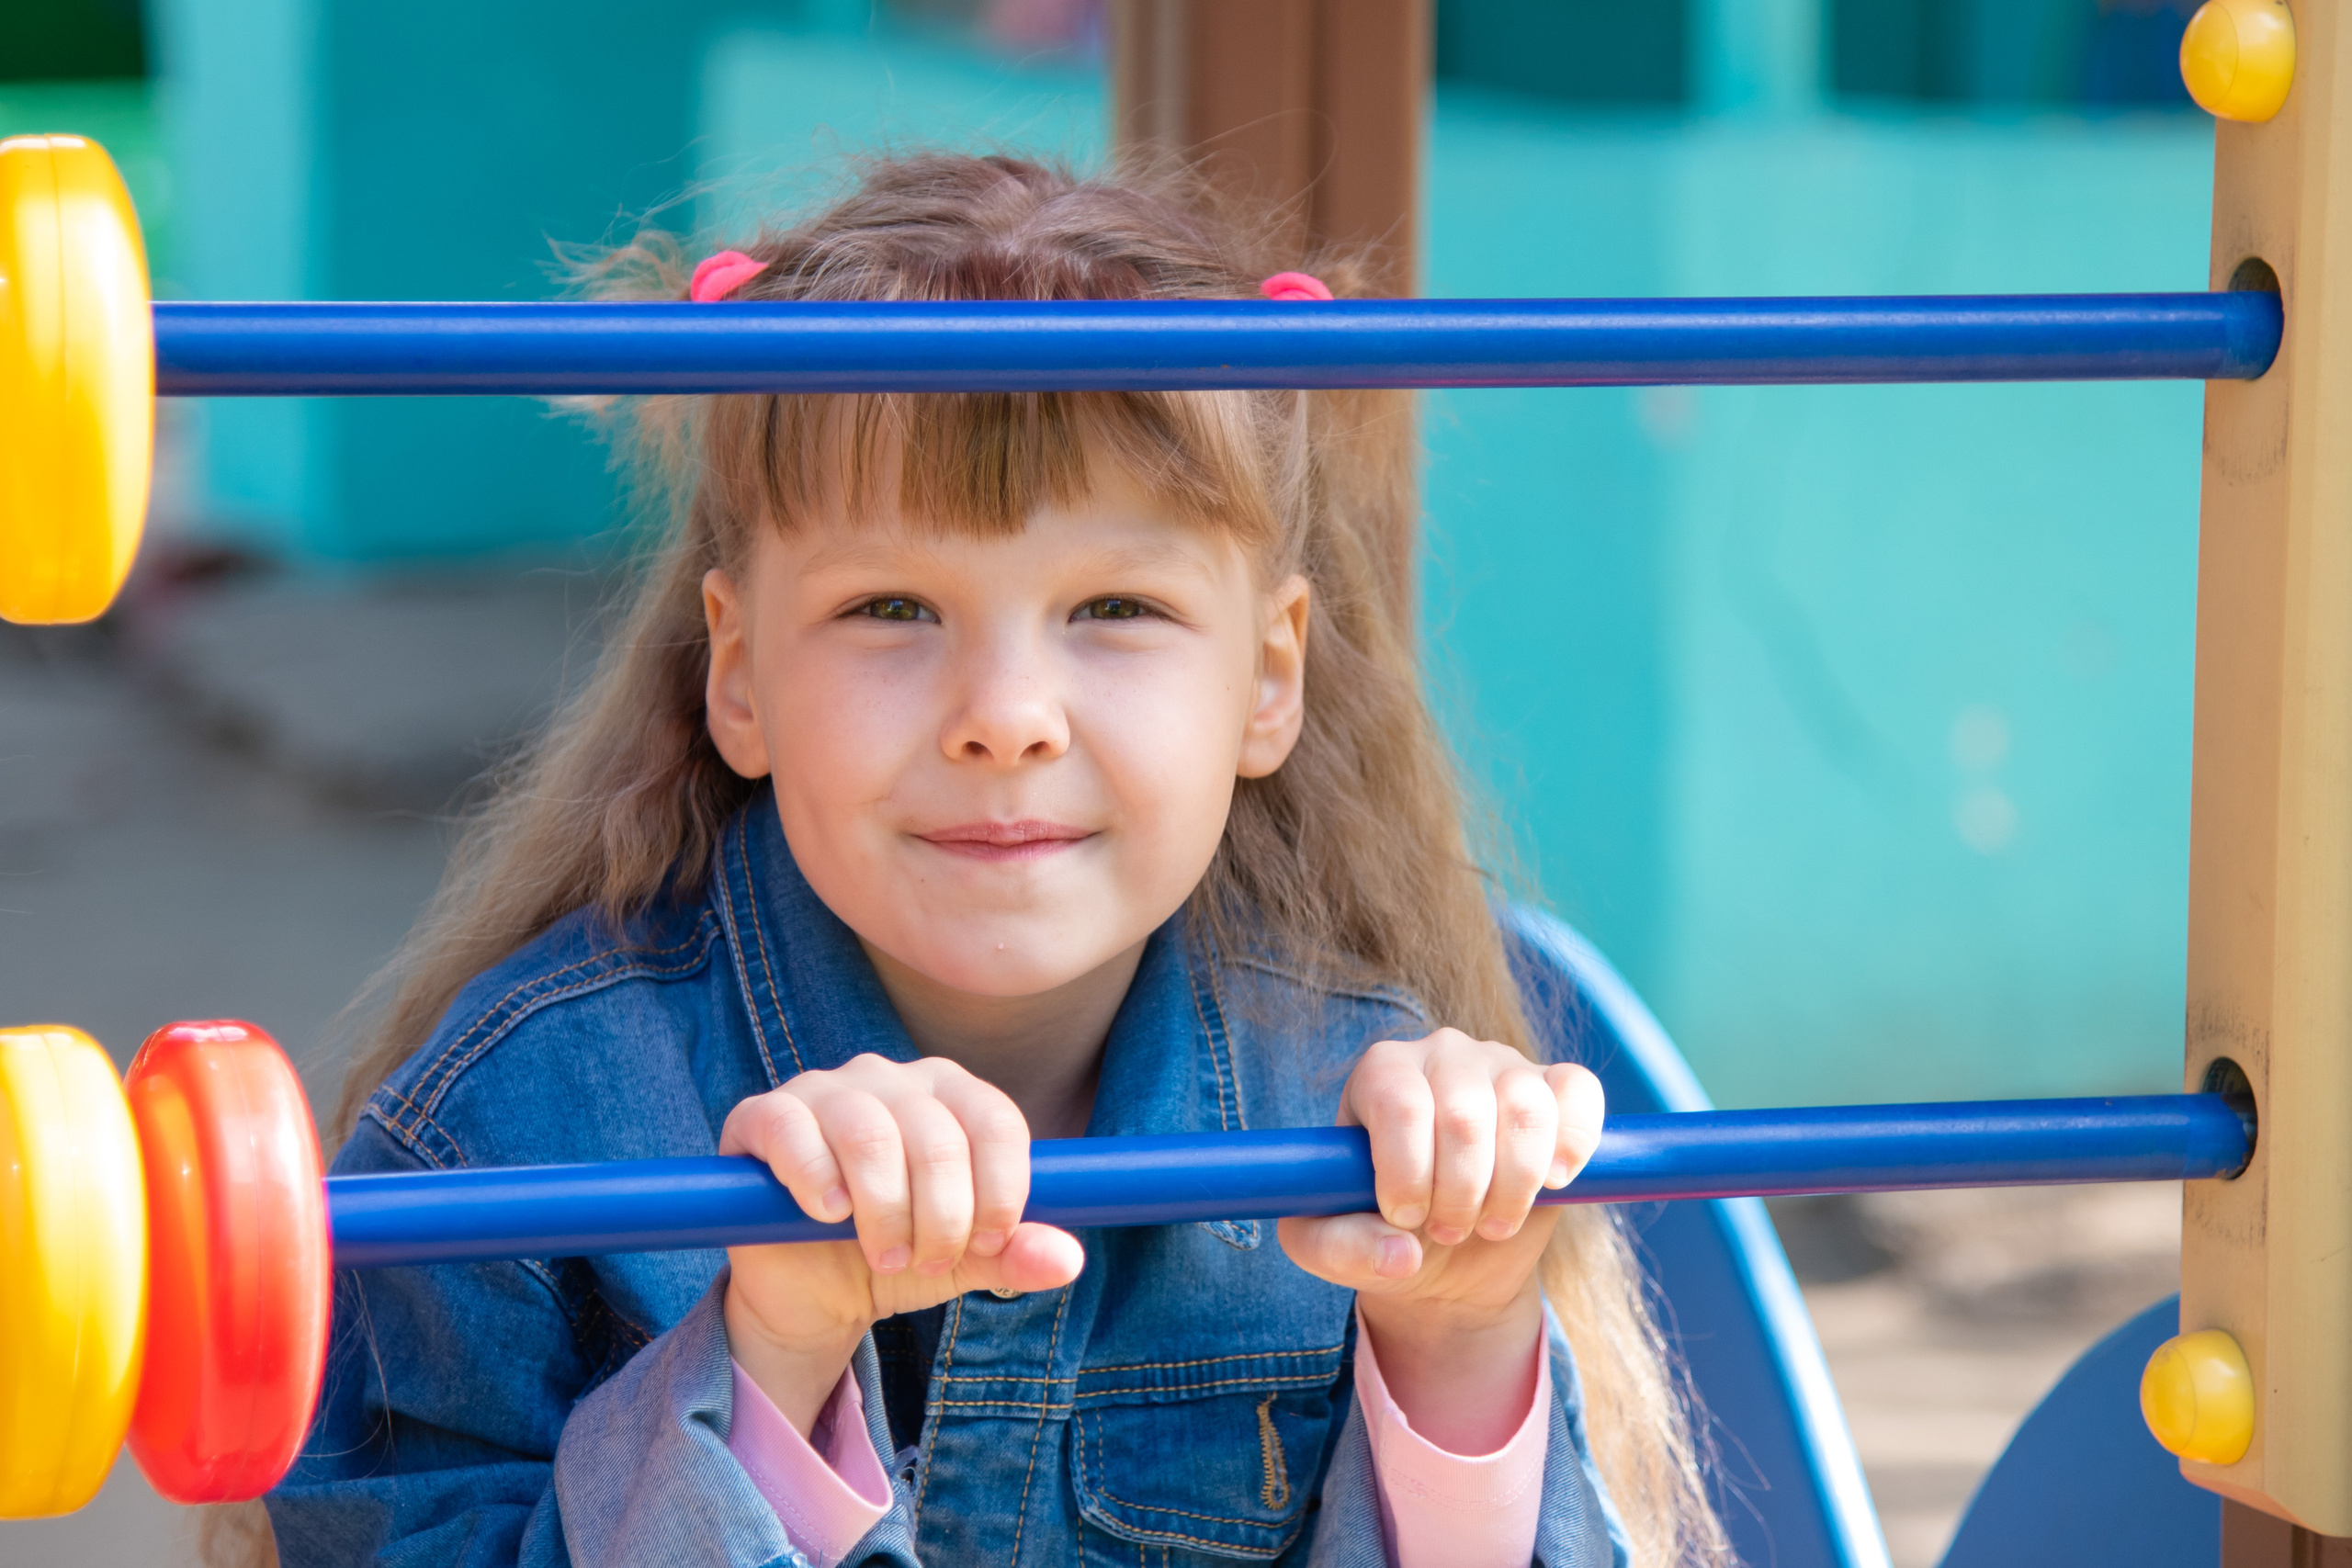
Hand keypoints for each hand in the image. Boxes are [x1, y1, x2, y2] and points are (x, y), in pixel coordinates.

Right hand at [719, 1054, 1084, 1433]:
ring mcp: (824, 1090)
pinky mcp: (764, 1115)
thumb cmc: (895, 1256)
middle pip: (936, 1136)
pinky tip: (828, 1214)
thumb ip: (1012, 1254)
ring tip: (885, 1256)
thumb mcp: (961, 1260)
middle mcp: (891, 1078)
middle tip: (928, 1265)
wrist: (808, 1292)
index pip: (995, 1121)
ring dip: (885, 1211)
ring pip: (869, 1133)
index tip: (988, 1243)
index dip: (1001, 1190)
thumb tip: (1068, 1259)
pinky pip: (792, 1129)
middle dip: (942, 1218)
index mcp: (950, 1095)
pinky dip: (816, 1177)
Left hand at [1276, 1030, 1601, 1448]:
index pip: (1401, 1108)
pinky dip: (1573, 1144)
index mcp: (1380, 1071)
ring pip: (1525, 1111)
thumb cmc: (1379, 1232)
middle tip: (1447, 1230)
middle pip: (1465, 1118)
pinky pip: (1578, 1092)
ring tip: (1490, 1221)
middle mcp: (1441, 1052)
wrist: (1446, 1251)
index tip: (1404, 1217)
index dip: (1408, 1176)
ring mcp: (1504, 1062)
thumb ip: (1337, 1248)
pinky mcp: (1557, 1086)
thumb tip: (1401, 1252)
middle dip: (1459, 1197)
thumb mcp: (1330, 1247)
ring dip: (1513, 1188)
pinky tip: (1552, 1184)